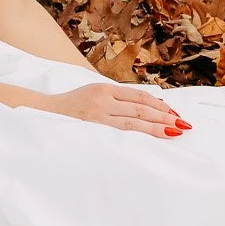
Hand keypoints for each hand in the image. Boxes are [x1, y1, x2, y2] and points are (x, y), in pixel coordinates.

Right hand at [36, 84, 188, 138]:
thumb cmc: (69, 108)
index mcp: (105, 89)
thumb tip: (142, 108)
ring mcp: (97, 113)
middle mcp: (103, 99)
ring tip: (174, 131)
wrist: (41, 113)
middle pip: (140, 106)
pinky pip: (120, 131)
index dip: (158, 104)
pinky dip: (138, 134)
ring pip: (134, 120)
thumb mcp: (92, 96)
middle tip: (183, 123)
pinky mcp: (92, 126)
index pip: (139, 95)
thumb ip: (114, 101)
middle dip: (163, 115)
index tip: (174, 112)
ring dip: (156, 126)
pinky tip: (151, 136)